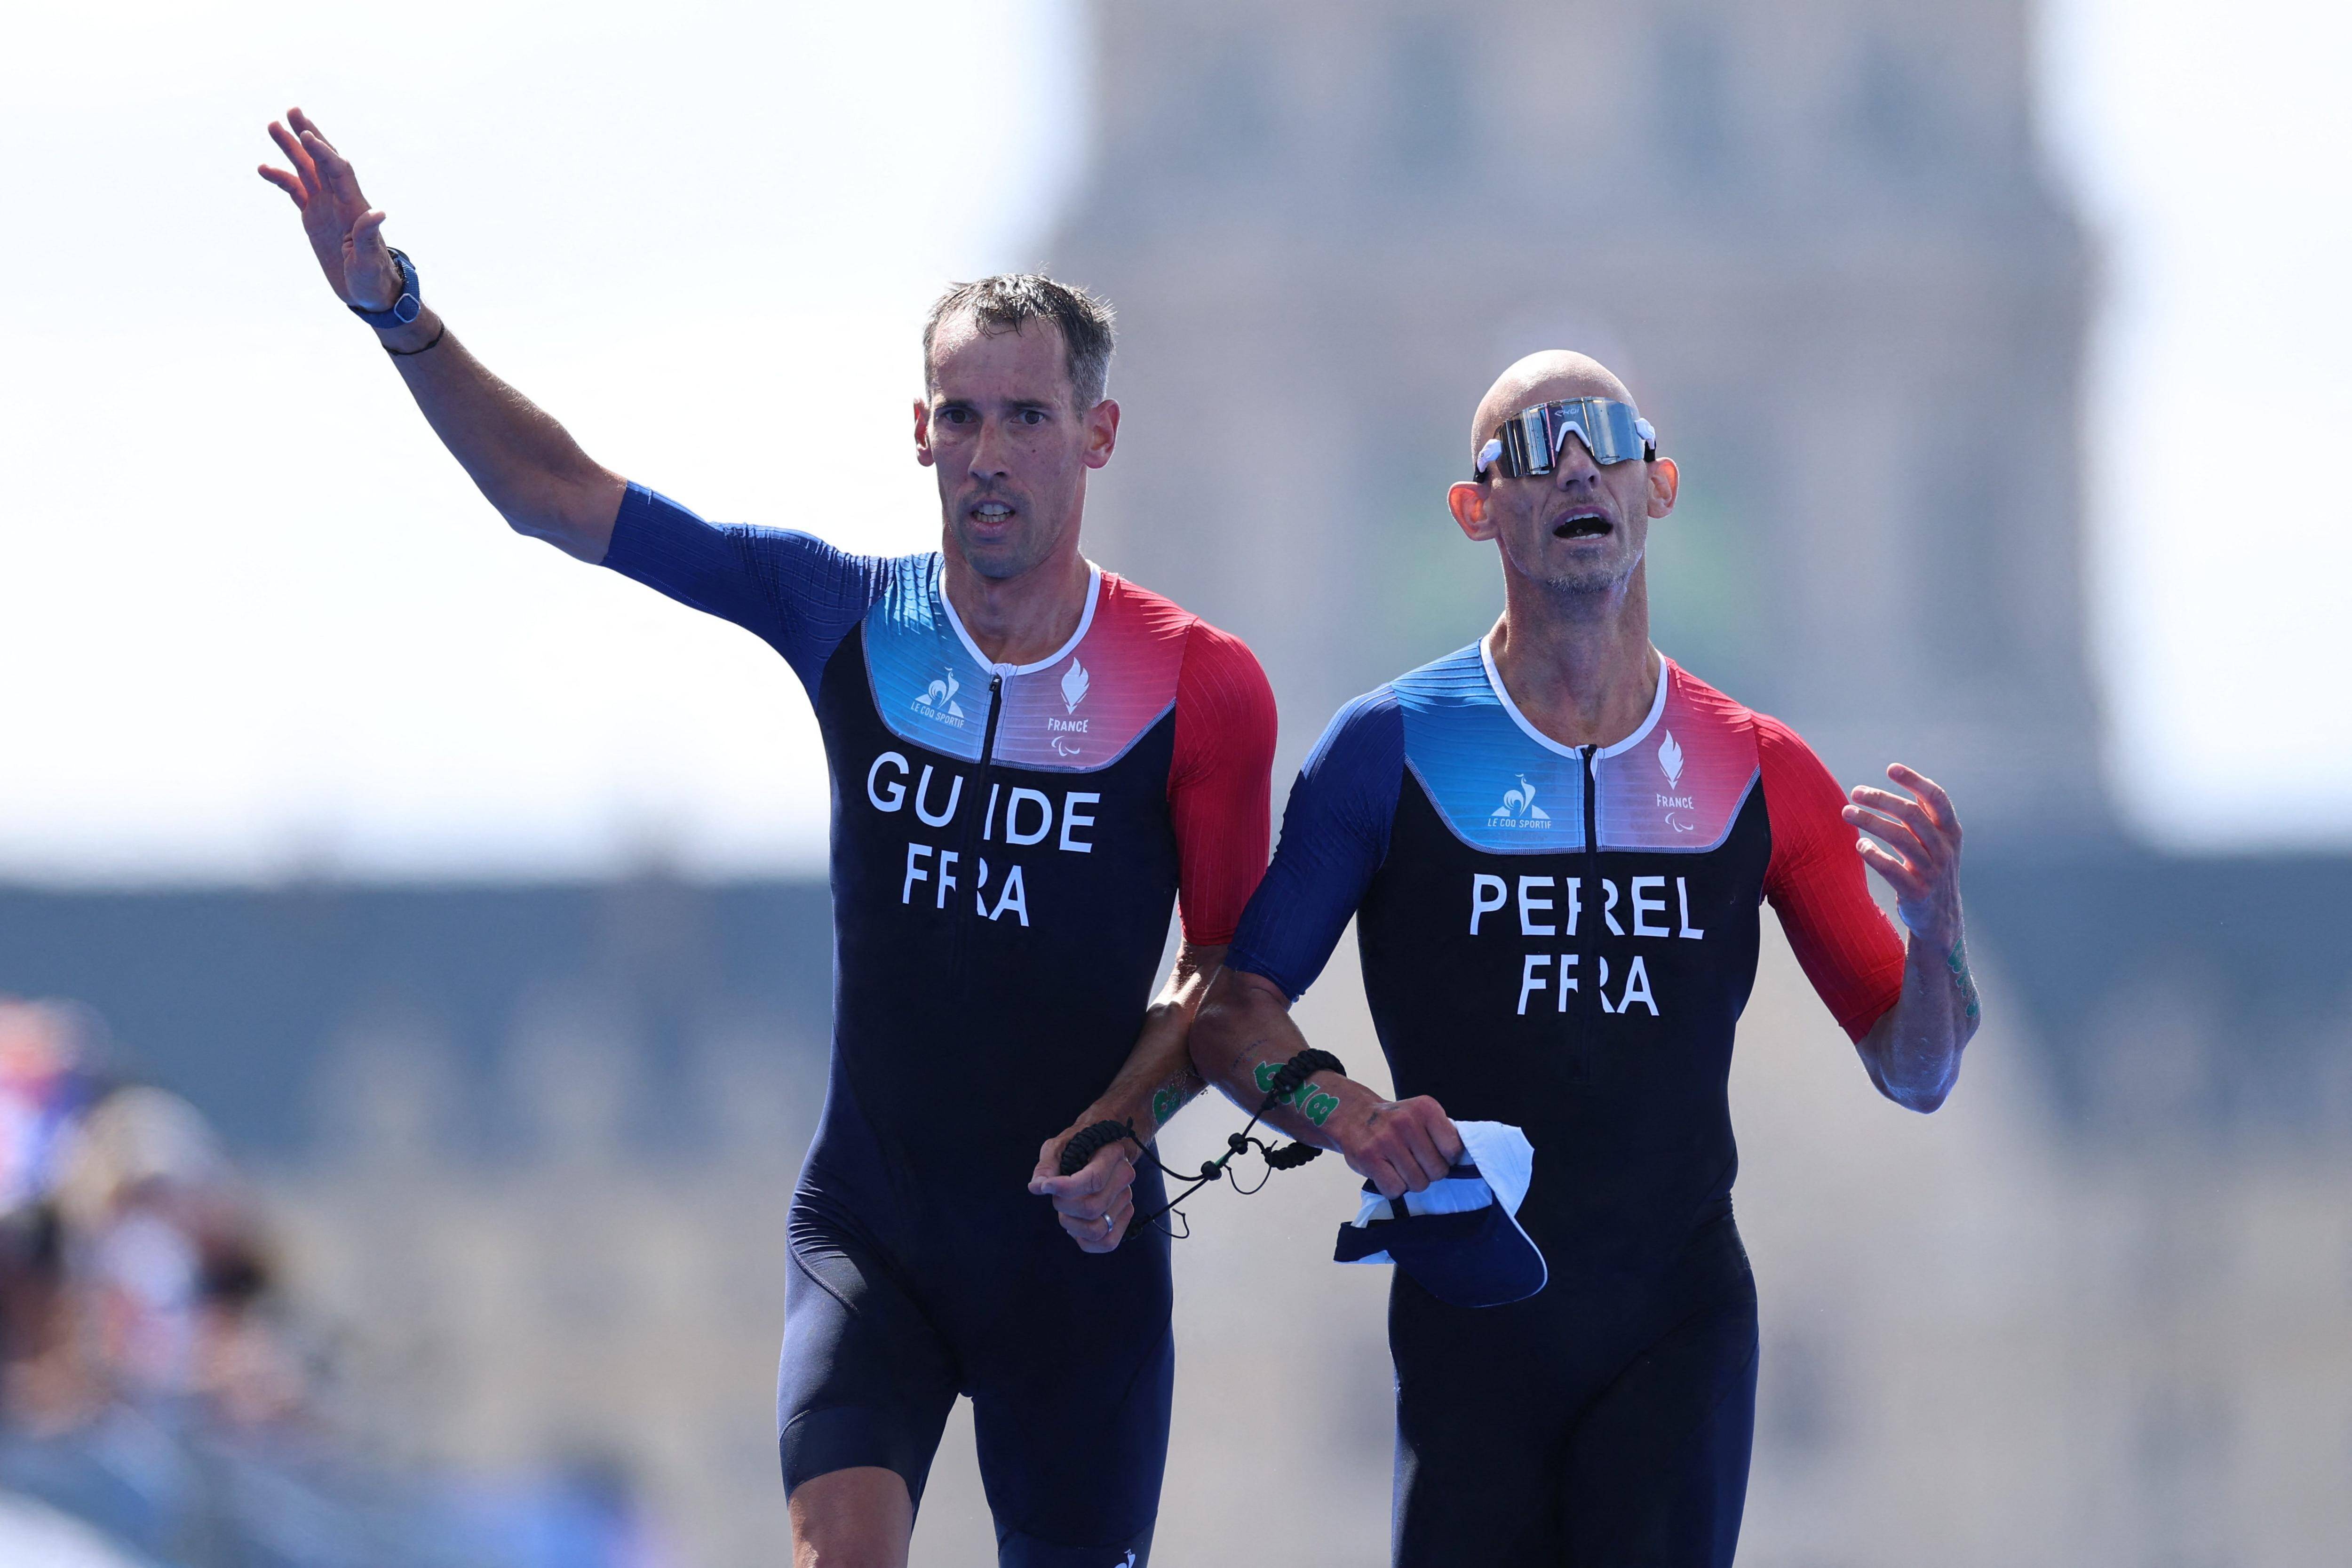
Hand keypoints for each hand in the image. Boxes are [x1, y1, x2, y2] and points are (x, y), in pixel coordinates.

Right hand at [257, 108, 400, 311]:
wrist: (369, 293)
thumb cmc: (374, 279)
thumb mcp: (370, 261)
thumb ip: (369, 237)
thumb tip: (378, 213)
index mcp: (354, 207)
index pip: (338, 171)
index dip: (324, 153)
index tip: (307, 136)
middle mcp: (340, 200)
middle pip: (323, 160)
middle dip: (309, 135)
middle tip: (293, 110)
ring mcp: (326, 206)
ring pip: (306, 169)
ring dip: (291, 148)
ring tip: (273, 126)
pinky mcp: (314, 216)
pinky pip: (295, 190)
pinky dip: (281, 178)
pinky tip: (264, 168)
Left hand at [1029, 1124, 1136, 1253]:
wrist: (1104, 1147)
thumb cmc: (1078, 1146)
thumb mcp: (1059, 1146)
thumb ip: (1047, 1165)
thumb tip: (1037, 1188)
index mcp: (1111, 1154)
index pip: (1093, 1180)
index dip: (1065, 1188)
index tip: (1046, 1187)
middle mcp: (1124, 1177)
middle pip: (1091, 1208)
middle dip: (1063, 1207)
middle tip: (1056, 1198)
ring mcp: (1126, 1198)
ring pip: (1097, 1229)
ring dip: (1071, 1225)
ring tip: (1066, 1212)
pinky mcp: (1124, 1215)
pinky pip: (1108, 1242)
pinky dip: (1085, 1241)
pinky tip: (1076, 1227)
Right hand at [1332, 1091, 1461, 1198]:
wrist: (1353, 1115)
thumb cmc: (1395, 1122)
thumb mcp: (1421, 1115)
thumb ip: (1441, 1133)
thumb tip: (1462, 1163)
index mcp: (1426, 1108)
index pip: (1454, 1149)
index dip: (1446, 1158)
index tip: (1434, 1153)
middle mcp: (1406, 1121)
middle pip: (1437, 1171)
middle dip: (1429, 1173)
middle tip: (1415, 1163)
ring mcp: (1386, 1140)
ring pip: (1418, 1183)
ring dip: (1411, 1182)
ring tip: (1400, 1167)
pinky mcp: (1369, 1157)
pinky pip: (1395, 1189)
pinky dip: (1393, 1188)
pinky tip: (1387, 1174)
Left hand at [1843, 763, 1962, 947]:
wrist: (1940, 919)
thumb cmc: (1931, 871)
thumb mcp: (1936, 842)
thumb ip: (1923, 816)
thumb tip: (1903, 784)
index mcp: (1951, 833)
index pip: (1936, 798)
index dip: (1915, 781)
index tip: (1891, 768)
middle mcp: (1944, 849)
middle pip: (1912, 814)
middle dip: (1881, 799)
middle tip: (1855, 792)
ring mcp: (1932, 872)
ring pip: (1900, 838)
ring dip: (1870, 821)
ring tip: (1846, 812)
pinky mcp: (1917, 892)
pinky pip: (1893, 870)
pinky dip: (1874, 855)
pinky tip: (1859, 846)